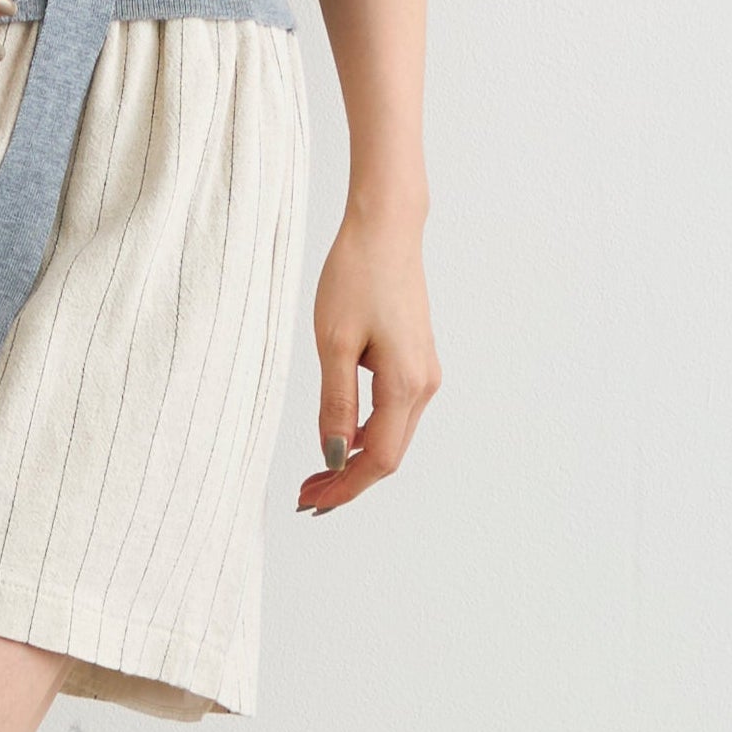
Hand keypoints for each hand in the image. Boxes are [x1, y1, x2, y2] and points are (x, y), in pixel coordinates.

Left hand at [296, 211, 437, 514]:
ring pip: (392, 436)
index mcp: (405, 384)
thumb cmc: (356, 276)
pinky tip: (338, 437)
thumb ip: (335, 403)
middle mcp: (424, 385)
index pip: (378, 459)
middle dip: (349, 480)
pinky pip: (394, 413)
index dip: (345, 486)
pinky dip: (366, 433)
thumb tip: (332, 455)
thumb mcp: (334, 343)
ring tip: (315, 473)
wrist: (386, 229)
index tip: (311, 501)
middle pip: (389, 455)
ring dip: (356, 459)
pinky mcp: (417, 361)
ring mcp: (425, 373)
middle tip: (306, 495)